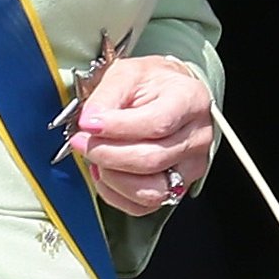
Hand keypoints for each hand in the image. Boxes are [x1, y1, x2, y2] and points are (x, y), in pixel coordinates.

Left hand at [64, 56, 212, 216]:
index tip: (88, 123)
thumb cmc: (152, 83)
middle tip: (81, 141)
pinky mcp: (178, 188)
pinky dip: (117, 194)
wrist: (173, 94)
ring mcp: (191, 167)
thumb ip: (108, 95)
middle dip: (107, 153)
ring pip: (151, 190)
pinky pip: (145, 206)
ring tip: (94, 157)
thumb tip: (89, 120)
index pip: (156, 123)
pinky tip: (105, 172)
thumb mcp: (128, 72)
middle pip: (151, 159)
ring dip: (113, 177)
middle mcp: (196, 137)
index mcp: (189, 100)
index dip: (117, 127)